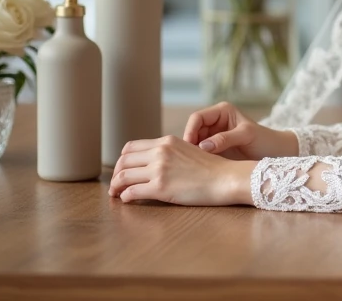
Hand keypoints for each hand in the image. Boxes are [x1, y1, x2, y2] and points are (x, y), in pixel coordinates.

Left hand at [109, 135, 254, 205]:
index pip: (131, 147)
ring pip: (122, 177)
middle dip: (115, 174)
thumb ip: (169, 153)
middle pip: (123, 161)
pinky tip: (128, 200)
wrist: (226, 178)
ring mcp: (159, 169)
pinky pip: (131, 192)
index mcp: (166, 141)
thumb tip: (151, 164)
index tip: (123, 171)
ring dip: (115, 187)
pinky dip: (125, 197)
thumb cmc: (211, 169)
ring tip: (117, 194)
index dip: (123, 160)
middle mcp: (160, 152)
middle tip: (115, 186)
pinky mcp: (160, 187)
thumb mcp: (188, 151)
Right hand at [182, 101, 298, 159]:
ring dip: (192, 153)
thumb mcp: (246, 136)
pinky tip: (197, 169)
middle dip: (189, 144)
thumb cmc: (265, 140)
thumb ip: (226, 138)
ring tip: (191, 165)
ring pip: (194, 144)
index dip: (190, 131)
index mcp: (222, 112)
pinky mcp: (215, 151)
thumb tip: (203, 146)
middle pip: (193, 131)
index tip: (189, 146)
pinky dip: (197, 160)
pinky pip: (200, 154)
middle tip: (187, 159)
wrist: (276, 154)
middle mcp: (215, 123)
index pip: (197, 118)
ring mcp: (214, 137)